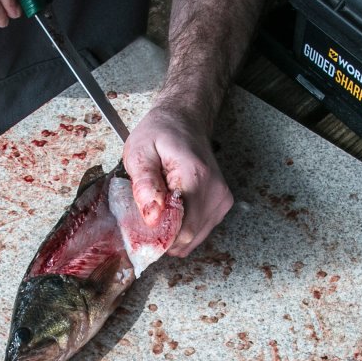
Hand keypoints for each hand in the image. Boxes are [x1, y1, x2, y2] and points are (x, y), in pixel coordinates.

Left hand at [122, 105, 232, 257]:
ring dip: (172, 232)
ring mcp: (221, 199)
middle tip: (146, 216)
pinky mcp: (222, 205)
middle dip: (163, 236)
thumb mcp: (139, 152)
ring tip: (162, 206)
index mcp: (195, 177)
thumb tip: (152, 216)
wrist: (184, 121)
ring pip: (193, 239)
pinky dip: (182, 228)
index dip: (158, 237)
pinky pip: (199, 232)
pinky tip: (174, 208)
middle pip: (188, 238)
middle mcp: (214, 191)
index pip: (181, 230)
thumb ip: (144, 184)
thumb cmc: (160, 133)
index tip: (141, 230)